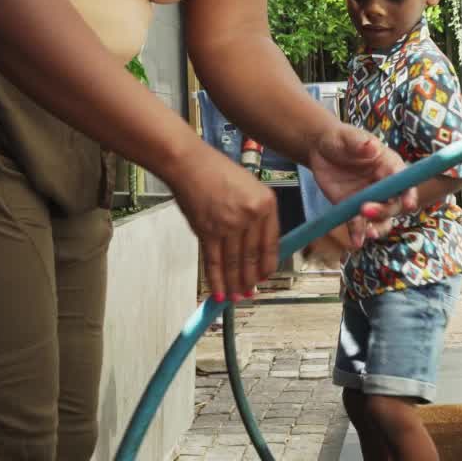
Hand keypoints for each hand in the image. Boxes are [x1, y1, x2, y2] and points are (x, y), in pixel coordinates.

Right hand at [169, 151, 278, 302]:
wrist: (190, 164)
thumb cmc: (218, 171)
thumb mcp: (250, 187)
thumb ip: (257, 214)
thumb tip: (257, 244)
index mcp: (266, 204)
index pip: (271, 243)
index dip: (268, 264)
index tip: (265, 277)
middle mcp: (250, 216)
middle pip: (252, 256)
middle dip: (250, 279)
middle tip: (250, 293)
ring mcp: (228, 224)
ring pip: (233, 262)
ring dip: (235, 283)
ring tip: (237, 297)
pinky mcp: (207, 230)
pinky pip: (213, 261)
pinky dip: (216, 279)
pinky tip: (219, 293)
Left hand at [307, 123, 418, 248]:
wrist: (320, 150)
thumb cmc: (340, 139)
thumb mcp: (347, 137)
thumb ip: (359, 142)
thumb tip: (371, 146)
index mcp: (389, 166)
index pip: (405, 181)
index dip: (409, 193)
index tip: (408, 203)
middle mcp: (384, 185)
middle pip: (393, 204)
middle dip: (383, 210)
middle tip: (364, 209)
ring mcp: (370, 200)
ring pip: (382, 219)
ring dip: (378, 228)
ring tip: (369, 234)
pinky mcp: (354, 210)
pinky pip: (360, 225)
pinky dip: (359, 233)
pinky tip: (356, 241)